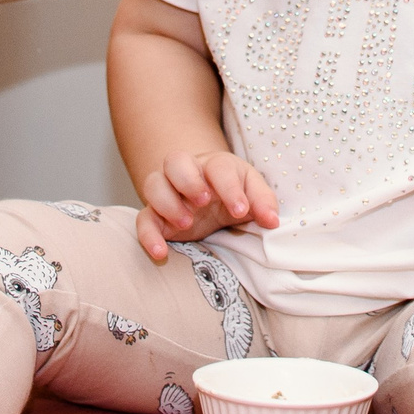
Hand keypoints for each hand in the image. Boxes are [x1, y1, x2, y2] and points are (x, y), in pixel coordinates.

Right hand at [135, 150, 279, 260]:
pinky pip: (142, 220)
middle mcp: (187, 174)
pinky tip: (161, 252)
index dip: (229, 187)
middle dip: (188, 179)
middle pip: (175, 160)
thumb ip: (263, 203)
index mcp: (215, 166)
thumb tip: (272, 221)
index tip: (241, 210)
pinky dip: (148, 235)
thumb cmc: (233, 193)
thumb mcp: (252, 193)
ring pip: (153, 184)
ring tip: (187, 223)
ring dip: (167, 202)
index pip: (219, 167)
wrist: (210, 200)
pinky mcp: (155, 216)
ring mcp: (167, 193)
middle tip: (203, 201)